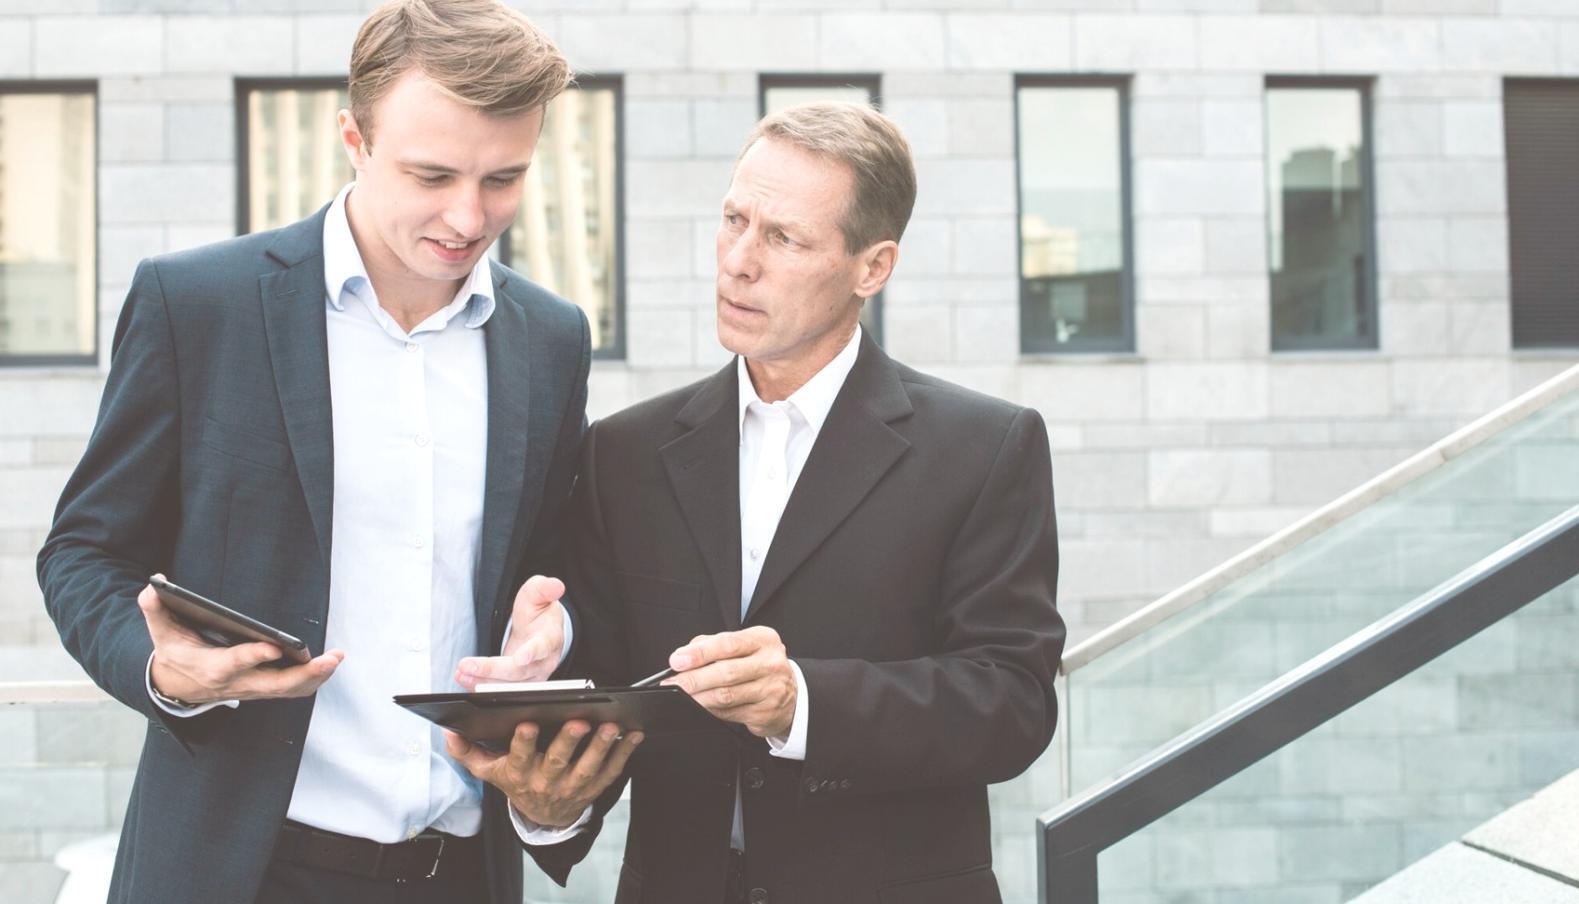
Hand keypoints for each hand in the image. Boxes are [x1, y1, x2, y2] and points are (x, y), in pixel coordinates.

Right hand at [139, 578, 342, 704]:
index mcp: (211, 668)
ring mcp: (252, 689)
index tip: (273, 645)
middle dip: (303, 674)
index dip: (252, 656)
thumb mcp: (160, 631)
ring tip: (336, 658)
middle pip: (274, 685)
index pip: (233, 664)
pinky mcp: (263, 689)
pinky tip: (329, 664)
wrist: (176, 686)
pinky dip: (312, 679)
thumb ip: (155, 609)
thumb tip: (153, 586)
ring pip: (288, 690)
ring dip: (315, 677)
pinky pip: (292, 690)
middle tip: (328, 658)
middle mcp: (236, 683)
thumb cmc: (174, 651)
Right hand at [445, 721, 641, 828]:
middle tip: (579, 721)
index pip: (520, 757)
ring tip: (611, 727)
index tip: (529, 722)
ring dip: (601, 747)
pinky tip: (633, 735)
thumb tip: (449, 732)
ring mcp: (572, 787)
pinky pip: (611, 772)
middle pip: (558, 762)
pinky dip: (624, 754)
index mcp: (520, 773)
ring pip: (588, 767)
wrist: (543, 816)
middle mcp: (546, 782)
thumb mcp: (489, 770)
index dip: (524, 741)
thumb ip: (469, 751)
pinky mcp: (593, 788)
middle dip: (569, 741)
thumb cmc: (516, 781)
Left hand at [454, 575, 566, 689]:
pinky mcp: (519, 684)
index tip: (520, 657)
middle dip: (492, 670)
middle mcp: (544, 661)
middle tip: (468, 665)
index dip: (532, 652)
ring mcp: (532, 676)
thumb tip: (556, 585)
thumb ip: (544, 589)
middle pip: (519, 672)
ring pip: (509, 686)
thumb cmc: (538, 612)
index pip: (543, 646)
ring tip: (461, 672)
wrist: (540, 630)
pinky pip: (501, 691)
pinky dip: (481, 686)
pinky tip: (464, 678)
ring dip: (483, 682)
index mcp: (550, 638)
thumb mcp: (538, 594)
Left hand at [666, 626, 795, 737]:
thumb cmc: (760, 666)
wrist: (792, 695)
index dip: (700, 653)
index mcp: (763, 640)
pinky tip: (700, 706)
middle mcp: (771, 663)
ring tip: (682, 695)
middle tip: (673, 682)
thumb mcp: (744, 646)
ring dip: (698, 697)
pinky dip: (710, 710)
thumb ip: (714, 644)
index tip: (677, 660)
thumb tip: (684, 654)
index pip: (728, 644)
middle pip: (726, 672)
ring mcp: (771, 689)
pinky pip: (729, 713)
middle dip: (694, 678)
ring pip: (726, 695)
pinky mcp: (765, 712)